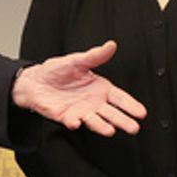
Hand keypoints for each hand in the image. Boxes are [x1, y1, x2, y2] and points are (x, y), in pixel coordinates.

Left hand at [12, 40, 145, 135]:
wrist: (35, 81)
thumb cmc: (57, 71)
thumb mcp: (77, 60)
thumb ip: (94, 56)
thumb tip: (111, 45)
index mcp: (100, 88)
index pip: (120, 98)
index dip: (131, 105)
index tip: (142, 113)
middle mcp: (93, 102)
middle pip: (112, 114)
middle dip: (123, 121)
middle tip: (133, 128)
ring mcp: (80, 111)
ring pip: (95, 121)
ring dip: (102, 126)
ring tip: (110, 131)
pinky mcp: (66, 117)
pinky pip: (71, 121)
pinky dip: (74, 122)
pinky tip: (76, 122)